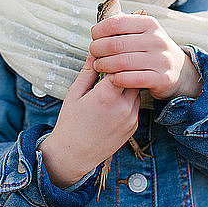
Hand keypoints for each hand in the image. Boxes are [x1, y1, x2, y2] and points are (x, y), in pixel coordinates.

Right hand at [38, 55, 139, 187]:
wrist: (74, 154)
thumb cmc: (70, 122)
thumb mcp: (75, 93)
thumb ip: (88, 72)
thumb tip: (95, 52)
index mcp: (106, 96)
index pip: (121, 66)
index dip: (116, 58)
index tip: (109, 55)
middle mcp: (123, 107)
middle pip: (133, 76)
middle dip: (124, 69)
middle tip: (114, 65)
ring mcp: (131, 118)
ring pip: (137, 90)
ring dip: (127, 84)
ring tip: (112, 84)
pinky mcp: (134, 126)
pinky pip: (136, 105)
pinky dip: (128, 99)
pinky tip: (114, 100)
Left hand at [89, 13, 201, 99]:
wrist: (179, 70)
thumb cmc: (151, 49)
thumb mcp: (143, 32)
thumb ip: (123, 26)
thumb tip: (99, 23)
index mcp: (149, 24)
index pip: (116, 23)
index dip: (100, 30)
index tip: (94, 36)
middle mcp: (156, 40)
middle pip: (116, 44)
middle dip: (98, 49)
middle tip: (93, 53)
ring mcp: (161, 59)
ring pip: (122, 62)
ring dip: (104, 65)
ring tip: (98, 65)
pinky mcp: (162, 78)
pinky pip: (133, 79)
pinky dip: (117, 79)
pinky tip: (111, 78)